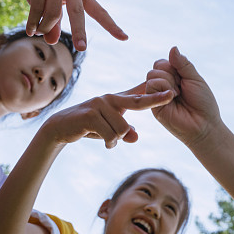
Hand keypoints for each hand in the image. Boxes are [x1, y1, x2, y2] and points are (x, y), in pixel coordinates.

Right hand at [2, 0, 127, 50]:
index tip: (125, 38)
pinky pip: (37, 8)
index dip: (111, 26)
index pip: (98, 11)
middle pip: (78, 12)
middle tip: (82, 49)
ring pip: (53, 13)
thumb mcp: (50, 12)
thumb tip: (52, 41)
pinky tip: (29, 31)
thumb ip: (54, 26)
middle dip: (80, 32)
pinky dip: (33, 23)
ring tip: (36, 33)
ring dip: (44, 28)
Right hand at [37, 84, 173, 148]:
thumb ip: (125, 132)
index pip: (140, 97)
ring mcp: (100, 104)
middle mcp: (110, 98)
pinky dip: (109, 143)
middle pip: (137, 102)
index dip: (156, 94)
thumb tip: (135, 137)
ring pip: (122, 128)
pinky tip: (104, 143)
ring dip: (116, 140)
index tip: (173, 91)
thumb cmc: (89, 127)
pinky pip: (110, 134)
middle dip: (155, 100)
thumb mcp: (109, 130)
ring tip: (108, 140)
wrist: (61, 127)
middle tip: (171, 96)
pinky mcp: (90, 114)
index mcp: (117, 100)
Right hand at [146, 47, 222, 145]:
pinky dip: (165, 88)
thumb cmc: (202, 103)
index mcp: (172, 79)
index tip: (184, 79)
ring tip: (178, 95)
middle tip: (181, 88)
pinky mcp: (152, 105)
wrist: (204, 124)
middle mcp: (162, 86)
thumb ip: (183, 64)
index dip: (173, 65)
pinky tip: (173, 98)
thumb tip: (173, 48)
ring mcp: (156, 96)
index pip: (162, 62)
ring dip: (169, 82)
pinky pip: (151, 86)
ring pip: (152, 75)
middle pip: (156, 67)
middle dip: (171, 74)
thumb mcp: (195, 78)